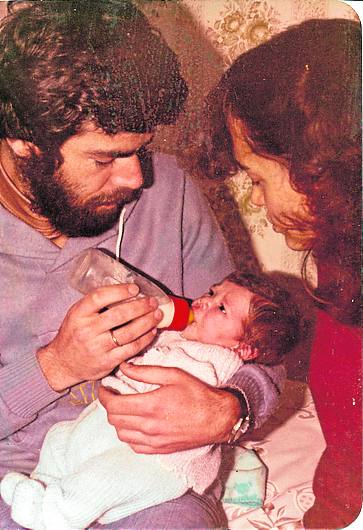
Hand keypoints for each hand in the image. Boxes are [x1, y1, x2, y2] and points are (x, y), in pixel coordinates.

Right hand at [37, 284, 161, 391]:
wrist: (62, 363)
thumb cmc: (74, 334)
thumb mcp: (77, 314)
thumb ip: (96, 304)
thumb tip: (126, 290)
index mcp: (78, 314)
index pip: (99, 297)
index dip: (119, 291)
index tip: (135, 288)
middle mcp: (87, 330)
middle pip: (119, 315)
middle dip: (140, 306)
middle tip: (153, 301)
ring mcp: (97, 347)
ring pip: (128, 333)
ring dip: (147, 322)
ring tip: (157, 314)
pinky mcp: (107, 362)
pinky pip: (131, 349)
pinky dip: (145, 339)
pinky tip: (152, 331)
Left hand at [98, 362, 240, 453]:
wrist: (218, 418)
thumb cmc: (198, 393)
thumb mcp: (173, 375)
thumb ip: (145, 372)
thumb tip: (124, 367)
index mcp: (150, 405)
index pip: (113, 405)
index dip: (103, 395)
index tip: (104, 387)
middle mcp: (149, 426)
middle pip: (114, 419)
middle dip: (108, 405)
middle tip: (112, 394)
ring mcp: (153, 441)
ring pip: (120, 434)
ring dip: (116, 420)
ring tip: (122, 408)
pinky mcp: (159, 450)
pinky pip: (133, 446)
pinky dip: (127, 434)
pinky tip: (133, 424)